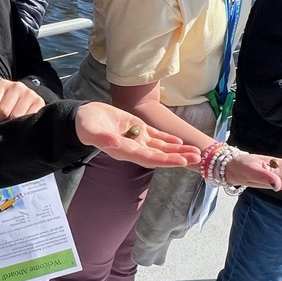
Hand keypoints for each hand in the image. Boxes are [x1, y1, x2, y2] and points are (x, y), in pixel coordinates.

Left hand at [0, 79, 44, 128]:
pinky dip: (22, 124)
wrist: (29, 98)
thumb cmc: (8, 101)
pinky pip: (27, 117)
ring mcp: (29, 94)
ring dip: (9, 126)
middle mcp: (17, 86)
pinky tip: (18, 128)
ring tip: (7, 130)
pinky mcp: (39, 102)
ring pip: (15, 116)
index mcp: (3, 84)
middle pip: (3, 111)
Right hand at [74, 102, 200, 167]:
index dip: (166, 160)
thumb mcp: (91, 130)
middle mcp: (133, 148)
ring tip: (195, 151)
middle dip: (178, 157)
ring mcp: (136, 139)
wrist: (84, 118)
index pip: (149, 158)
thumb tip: (114, 142)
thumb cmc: (86, 125)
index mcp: (124, 151)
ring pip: (161, 147)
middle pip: (160, 155)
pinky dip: (167, 139)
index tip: (182, 161)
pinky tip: (179, 141)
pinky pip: (155, 137)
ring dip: (178, 150)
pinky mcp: (137, 129)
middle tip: (198, 158)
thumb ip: (102, 137)